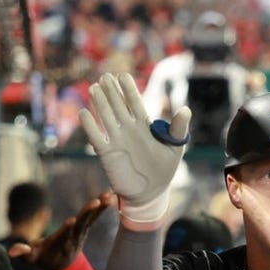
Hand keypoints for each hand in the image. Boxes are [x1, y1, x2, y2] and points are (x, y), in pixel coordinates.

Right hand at [9, 192, 113, 269]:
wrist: (62, 266)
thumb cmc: (43, 259)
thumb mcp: (31, 259)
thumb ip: (23, 253)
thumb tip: (11, 251)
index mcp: (58, 244)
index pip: (62, 236)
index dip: (67, 229)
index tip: (72, 220)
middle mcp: (72, 238)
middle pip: (80, 225)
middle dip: (87, 214)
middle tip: (96, 203)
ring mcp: (80, 233)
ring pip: (90, 219)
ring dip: (100, 207)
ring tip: (108, 196)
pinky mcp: (85, 227)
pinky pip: (95, 216)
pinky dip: (102, 206)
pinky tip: (110, 195)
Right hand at [79, 73, 189, 221]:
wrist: (150, 193)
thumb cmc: (164, 169)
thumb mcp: (175, 148)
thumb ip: (178, 128)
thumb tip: (186, 109)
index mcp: (144, 125)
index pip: (134, 103)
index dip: (128, 89)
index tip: (122, 76)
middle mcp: (128, 129)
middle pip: (118, 106)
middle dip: (112, 91)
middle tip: (105, 76)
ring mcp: (116, 139)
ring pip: (106, 117)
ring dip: (100, 104)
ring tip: (94, 88)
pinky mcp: (107, 153)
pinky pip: (96, 137)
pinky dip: (90, 126)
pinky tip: (84, 113)